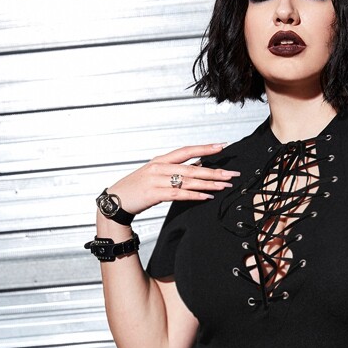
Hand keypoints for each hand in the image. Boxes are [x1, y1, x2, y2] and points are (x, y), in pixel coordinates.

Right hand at [101, 143, 240, 217]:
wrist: (116, 201)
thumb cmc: (136, 189)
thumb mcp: (154, 175)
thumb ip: (173, 171)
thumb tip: (195, 168)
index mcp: (161, 160)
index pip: (186, 150)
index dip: (205, 148)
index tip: (222, 146)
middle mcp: (159, 167)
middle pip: (192, 167)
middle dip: (214, 171)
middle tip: (231, 174)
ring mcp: (157, 180)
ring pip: (188, 180)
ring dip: (208, 183)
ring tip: (224, 185)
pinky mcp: (154, 194)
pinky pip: (179, 194)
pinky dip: (194, 195)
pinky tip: (206, 196)